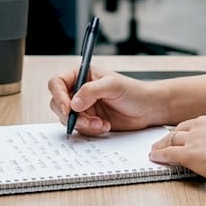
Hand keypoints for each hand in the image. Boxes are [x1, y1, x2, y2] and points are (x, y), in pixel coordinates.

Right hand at [48, 67, 163, 134]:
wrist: (148, 109)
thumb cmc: (134, 91)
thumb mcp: (113, 85)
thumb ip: (91, 91)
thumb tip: (74, 103)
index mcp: (82, 75)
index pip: (57, 83)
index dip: (59, 95)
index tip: (68, 107)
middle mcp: (79, 91)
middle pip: (58, 103)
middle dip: (71, 115)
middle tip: (86, 120)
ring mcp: (83, 107)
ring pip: (68, 119)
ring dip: (83, 124)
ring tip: (101, 123)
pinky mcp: (89, 121)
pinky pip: (79, 129)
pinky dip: (90, 130)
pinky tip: (104, 126)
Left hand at [148, 110, 205, 190]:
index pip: (195, 123)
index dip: (186, 131)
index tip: (183, 134)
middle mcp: (202, 124)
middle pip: (180, 129)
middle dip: (170, 136)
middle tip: (163, 141)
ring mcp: (194, 138)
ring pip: (171, 140)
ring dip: (162, 145)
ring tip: (156, 149)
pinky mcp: (188, 154)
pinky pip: (169, 154)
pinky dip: (160, 155)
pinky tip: (155, 157)